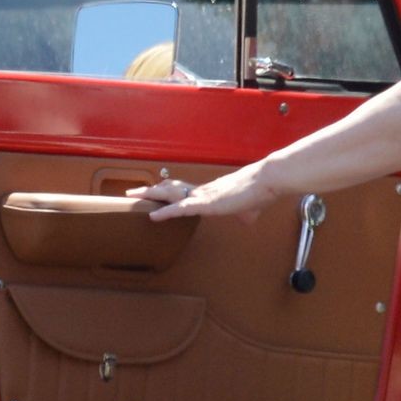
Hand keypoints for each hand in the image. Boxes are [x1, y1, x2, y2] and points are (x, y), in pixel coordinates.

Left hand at [126, 166, 276, 222]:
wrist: (267, 182)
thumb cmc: (261, 192)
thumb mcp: (250, 208)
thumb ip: (246, 214)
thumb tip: (249, 219)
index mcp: (211, 191)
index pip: (183, 190)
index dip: (167, 191)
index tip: (154, 192)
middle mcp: (203, 190)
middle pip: (170, 187)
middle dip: (150, 190)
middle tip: (132, 192)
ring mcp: (203, 196)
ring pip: (170, 193)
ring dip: (150, 195)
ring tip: (132, 197)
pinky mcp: (207, 204)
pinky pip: (181, 208)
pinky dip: (165, 213)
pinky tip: (152, 216)